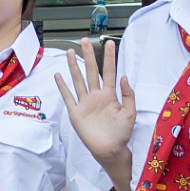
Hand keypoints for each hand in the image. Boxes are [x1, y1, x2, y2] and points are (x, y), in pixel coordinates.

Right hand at [60, 38, 134, 169]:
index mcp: (110, 95)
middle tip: (85, 40)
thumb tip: (123, 77)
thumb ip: (128, 95)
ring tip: (70, 52)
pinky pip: (68, 97)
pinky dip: (63, 87)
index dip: (109, 58)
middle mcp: (96, 96)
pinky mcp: (75, 112)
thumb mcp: (130, 114)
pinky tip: (59, 76)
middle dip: (88, 56)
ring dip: (73, 66)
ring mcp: (85, 103)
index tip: (109, 42)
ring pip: (78, 80)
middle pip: (91, 71)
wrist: (110, 150)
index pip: (109, 72)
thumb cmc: (122, 133)